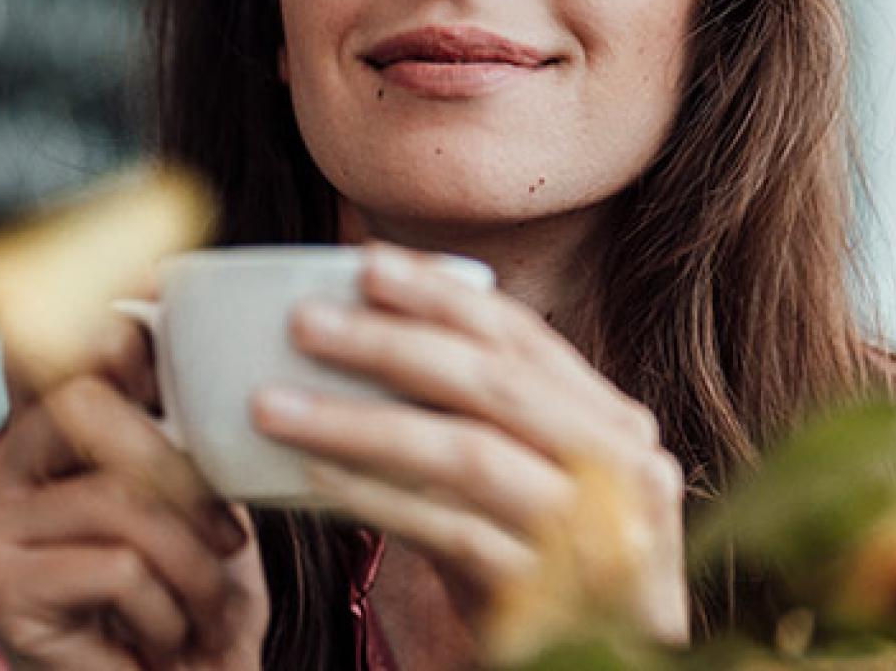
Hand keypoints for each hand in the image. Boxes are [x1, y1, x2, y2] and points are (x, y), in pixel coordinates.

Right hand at [0, 314, 269, 670]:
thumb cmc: (184, 594)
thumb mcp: (192, 499)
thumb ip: (177, 430)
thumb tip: (203, 352)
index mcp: (38, 438)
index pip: (65, 357)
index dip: (111, 337)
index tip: (168, 351)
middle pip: (86, 406)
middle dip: (181, 471)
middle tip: (230, 537)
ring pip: (119, 497)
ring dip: (192, 564)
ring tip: (211, 608)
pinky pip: (118, 566)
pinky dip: (167, 609)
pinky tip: (168, 639)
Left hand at [251, 242, 686, 645]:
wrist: (595, 663)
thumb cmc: (540, 553)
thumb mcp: (523, 471)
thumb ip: (472, 410)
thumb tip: (363, 327)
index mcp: (610, 418)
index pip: (520, 334)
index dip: (440, 293)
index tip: (364, 263)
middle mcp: (621, 465)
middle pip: (491, 381)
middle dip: (389, 342)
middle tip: (304, 322)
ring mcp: (596, 533)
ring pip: (464, 451)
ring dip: (359, 421)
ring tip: (275, 403)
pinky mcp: (555, 599)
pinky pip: (449, 532)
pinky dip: (375, 498)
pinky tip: (310, 478)